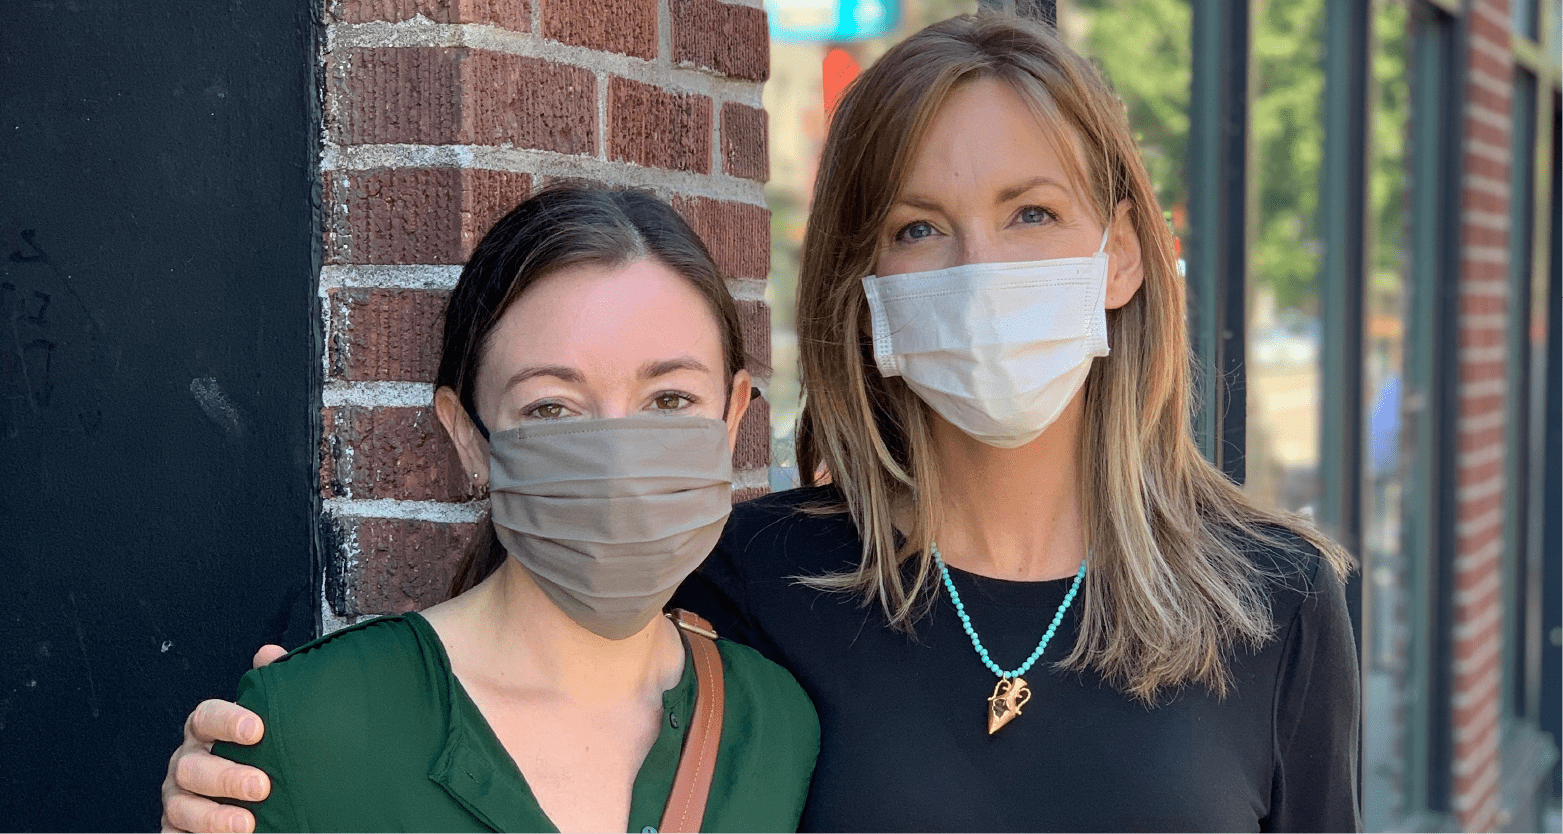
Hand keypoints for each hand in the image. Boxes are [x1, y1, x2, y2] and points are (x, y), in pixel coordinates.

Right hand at [158, 645, 287, 833]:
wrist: (247, 792)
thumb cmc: (254, 749)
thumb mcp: (264, 717)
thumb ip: (267, 686)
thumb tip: (269, 653)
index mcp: (205, 730)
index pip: (206, 716)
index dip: (228, 721)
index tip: (257, 729)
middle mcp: (187, 761)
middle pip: (192, 766)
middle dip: (226, 778)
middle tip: (261, 786)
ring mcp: (178, 796)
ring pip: (181, 805)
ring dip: (213, 816)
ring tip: (246, 824)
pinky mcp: (175, 827)